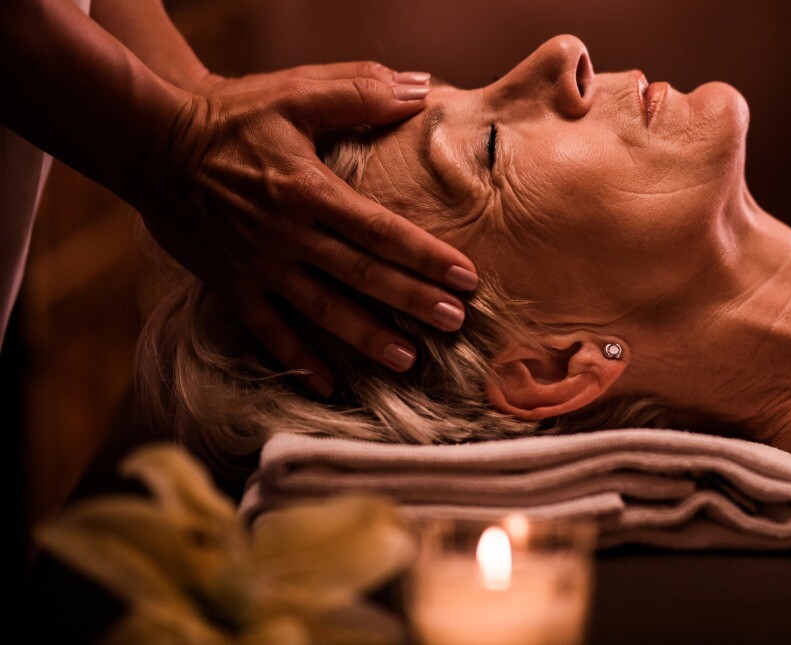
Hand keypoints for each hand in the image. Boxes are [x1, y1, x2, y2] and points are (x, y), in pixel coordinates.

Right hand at [141, 64, 476, 397]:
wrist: (152, 144)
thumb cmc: (231, 117)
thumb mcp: (295, 92)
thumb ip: (360, 92)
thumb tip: (422, 89)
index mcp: (309, 191)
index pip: (380, 230)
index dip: (425, 255)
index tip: (466, 277)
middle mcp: (288, 235)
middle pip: (361, 275)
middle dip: (412, 301)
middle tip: (455, 322)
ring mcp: (258, 266)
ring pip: (322, 310)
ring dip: (366, 337)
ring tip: (407, 360)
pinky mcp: (230, 285)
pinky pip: (267, 331)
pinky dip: (297, 360)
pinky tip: (329, 385)